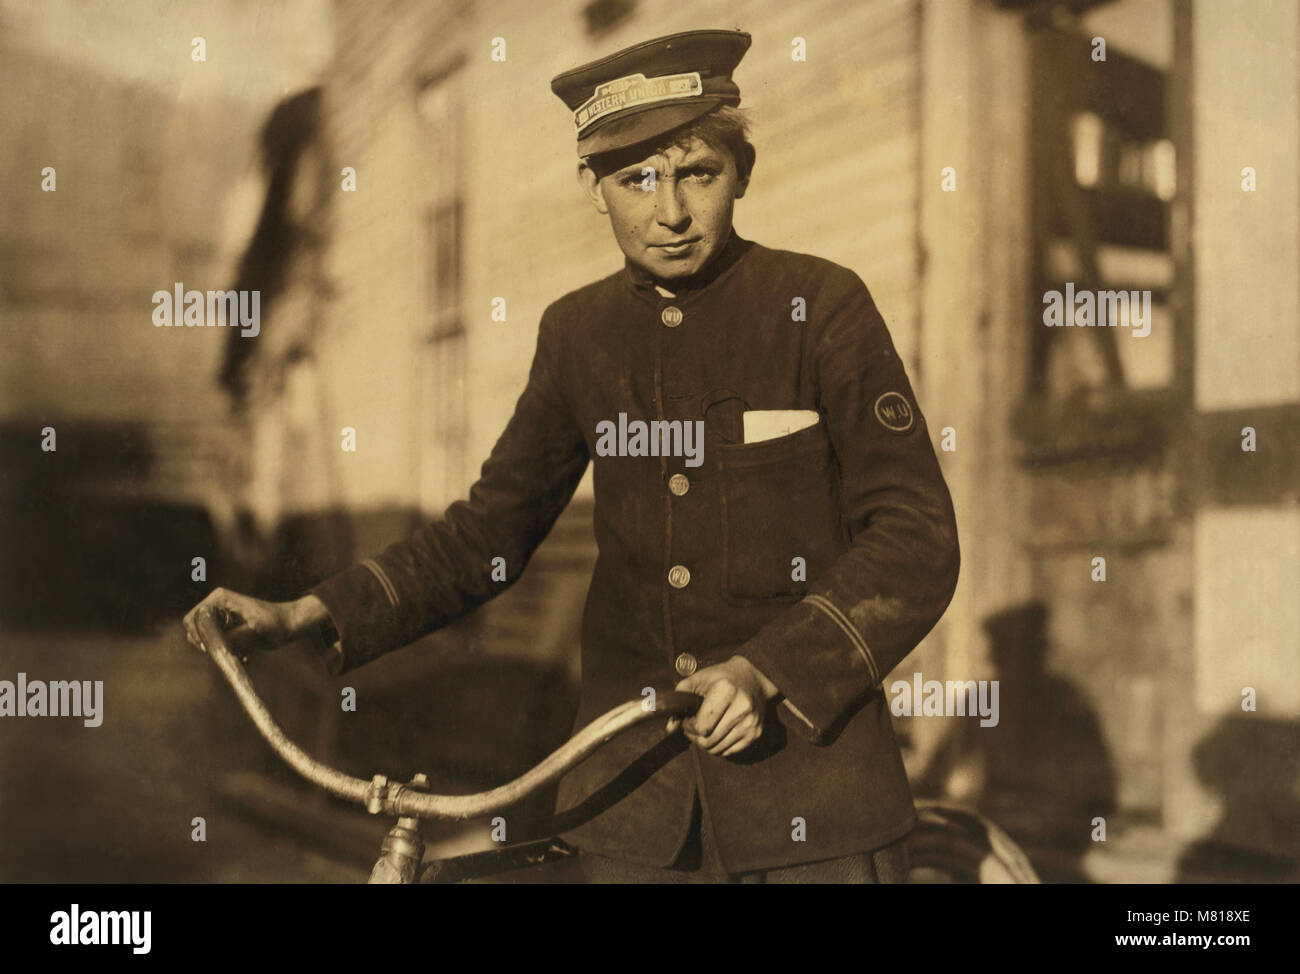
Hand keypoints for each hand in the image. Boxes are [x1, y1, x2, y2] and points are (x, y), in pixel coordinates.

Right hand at [182, 589, 327, 659]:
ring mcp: (219, 614)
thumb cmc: (277, 624)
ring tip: (240, 651)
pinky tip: (244, 653)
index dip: (199, 636)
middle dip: (208, 644)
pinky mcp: (225, 624)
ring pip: (204, 638)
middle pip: (195, 629)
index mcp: (220, 599)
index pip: (193, 619)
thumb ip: (236, 637)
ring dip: (219, 648)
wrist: (291, 624)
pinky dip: (226, 650)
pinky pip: (215, 641)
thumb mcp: (257, 632)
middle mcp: (216, 604)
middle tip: (228, 651)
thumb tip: (216, 645)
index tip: (213, 649)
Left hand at [667, 655, 779, 756]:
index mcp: (727, 690)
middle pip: (708, 741)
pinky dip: (719, 746)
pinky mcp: (755, 734)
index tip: (688, 719)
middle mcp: (742, 707)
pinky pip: (729, 752)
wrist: (753, 680)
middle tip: (694, 726)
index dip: (689, 726)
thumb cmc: (721, 678)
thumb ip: (680, 700)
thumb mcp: (698, 679)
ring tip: (706, 728)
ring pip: (717, 750)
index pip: (702, 727)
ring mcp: (751, 723)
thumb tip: (671, 728)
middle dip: (695, 737)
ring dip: (706, 743)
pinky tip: (718, 731)